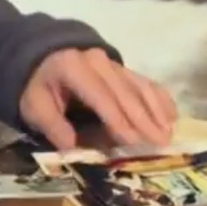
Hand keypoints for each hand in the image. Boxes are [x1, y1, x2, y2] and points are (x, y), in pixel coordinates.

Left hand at [19, 47, 176, 149]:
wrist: (39, 57)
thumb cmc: (37, 86)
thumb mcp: (34, 105)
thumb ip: (53, 125)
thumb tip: (73, 148)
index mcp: (74, 68)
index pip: (100, 96)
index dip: (117, 118)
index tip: (133, 140)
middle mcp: (98, 61)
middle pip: (125, 92)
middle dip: (144, 118)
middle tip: (161, 142)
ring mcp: (113, 63)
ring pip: (140, 86)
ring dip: (156, 110)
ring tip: (169, 133)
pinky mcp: (122, 68)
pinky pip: (145, 82)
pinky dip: (159, 98)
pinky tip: (172, 115)